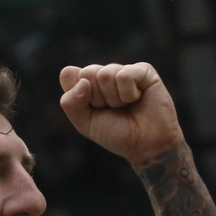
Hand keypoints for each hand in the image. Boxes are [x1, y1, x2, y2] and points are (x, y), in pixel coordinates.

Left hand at [58, 63, 184, 166]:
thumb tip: (82, 80)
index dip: (79, 97)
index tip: (94, 110)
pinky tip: (138, 98)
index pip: (68, 75)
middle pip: (87, 73)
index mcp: (88, 83)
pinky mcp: (143, 70)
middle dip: (98, 98)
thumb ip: (71, 103)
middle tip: (113, 109)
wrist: (146, 145)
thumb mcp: (85, 124)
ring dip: (115, 99)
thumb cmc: (116, 134)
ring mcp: (124, 70)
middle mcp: (105, 73)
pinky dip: (129, 93)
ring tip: (127, 106)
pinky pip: (124, 75)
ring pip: (105, 74)